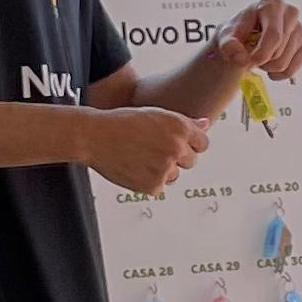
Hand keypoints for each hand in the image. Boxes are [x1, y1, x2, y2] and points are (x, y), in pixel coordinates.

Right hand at [84, 108, 209, 196]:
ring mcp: (166, 168)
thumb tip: (206, 124)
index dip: (190, 144)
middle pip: (191, 161)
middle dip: (177, 158)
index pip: (203, 143)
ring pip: (174, 175)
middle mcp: (176, 147)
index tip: (178, 144)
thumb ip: (184, 122)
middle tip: (154, 150)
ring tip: (140, 157)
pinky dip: (149, 181)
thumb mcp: (156, 115)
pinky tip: (134, 167)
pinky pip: (160, 187)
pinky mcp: (153, 185)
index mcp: (180, 127)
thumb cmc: (122, 122)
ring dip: (162, 170)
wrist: (95, 136)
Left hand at [220, 0, 301, 80]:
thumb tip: (241, 59)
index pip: (274, 36)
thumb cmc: (237, 34)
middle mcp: (290, 13)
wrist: (242, 41)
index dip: (260, 55)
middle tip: (251, 55)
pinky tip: (270, 67)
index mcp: (272, 4)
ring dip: (268, 67)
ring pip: (284, 63)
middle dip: (261, 61)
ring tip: (260, 57)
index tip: (246, 63)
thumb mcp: (225, 37)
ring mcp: (300, 28)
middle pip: (278, 52)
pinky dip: (279, 74)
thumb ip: (229, 46)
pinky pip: (293, 69)